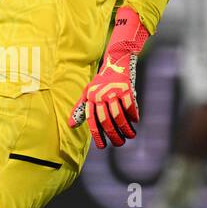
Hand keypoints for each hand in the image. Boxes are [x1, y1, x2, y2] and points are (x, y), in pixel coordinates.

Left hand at [69, 5, 149, 148]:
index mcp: (91, 98)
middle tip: (120, 144)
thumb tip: (71, 125)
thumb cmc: (101, 81)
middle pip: (106, 121)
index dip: (97, 135)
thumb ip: (81, 109)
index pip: (92, 120)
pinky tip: (135, 121)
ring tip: (130, 136)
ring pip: (119, 116)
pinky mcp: (126, 88)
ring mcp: (114, 91)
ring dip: (126, 129)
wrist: (116, 61)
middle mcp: (101, 95)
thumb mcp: (88, 92)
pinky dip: (134, 116)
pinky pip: (130, 106)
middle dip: (113, 136)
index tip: (102, 147)